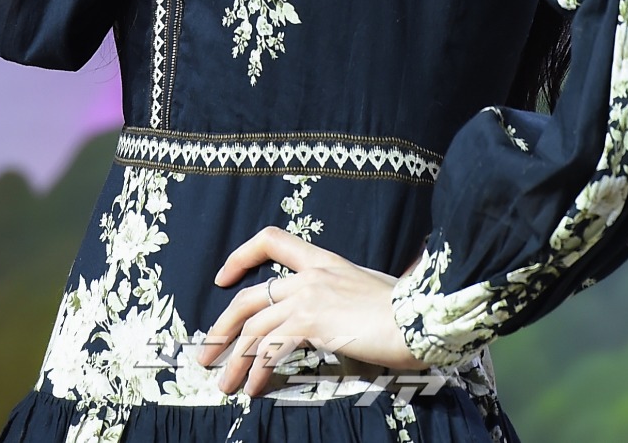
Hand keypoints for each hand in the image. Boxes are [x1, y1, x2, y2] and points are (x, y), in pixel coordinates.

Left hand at [196, 226, 432, 397]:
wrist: (418, 316)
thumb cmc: (403, 308)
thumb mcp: (367, 287)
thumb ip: (342, 293)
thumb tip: (333, 313)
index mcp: (323, 260)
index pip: (271, 240)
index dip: (240, 256)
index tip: (222, 277)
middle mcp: (310, 275)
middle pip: (249, 296)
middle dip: (222, 327)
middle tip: (208, 353)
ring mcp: (309, 297)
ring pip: (254, 328)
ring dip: (235, 360)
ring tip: (226, 384)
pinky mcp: (312, 323)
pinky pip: (271, 348)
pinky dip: (257, 370)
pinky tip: (254, 388)